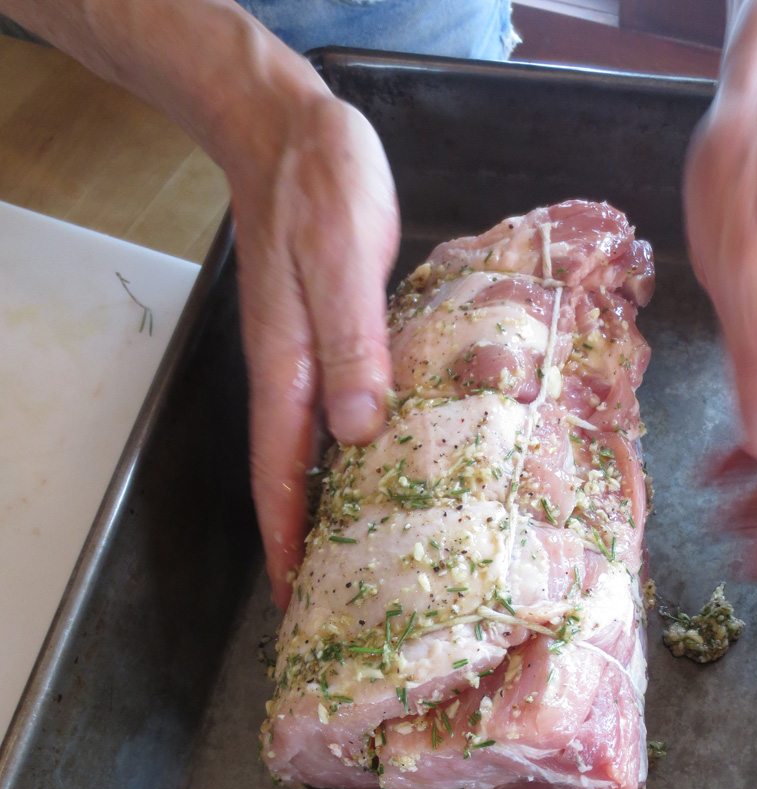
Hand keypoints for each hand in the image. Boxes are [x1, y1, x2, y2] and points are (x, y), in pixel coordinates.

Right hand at [0, 0, 400, 607]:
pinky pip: (342, 416)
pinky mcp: (337, 341)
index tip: (296, 600)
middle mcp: (294, 377)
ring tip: (362, 557)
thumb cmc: (320, 187)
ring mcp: (311, 361)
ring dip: (331, 508)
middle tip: (335, 601)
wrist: (295, 131)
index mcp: (288, 370)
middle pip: (292, 479)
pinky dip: (356, 457)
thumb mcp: (342, 258)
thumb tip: (360, 430)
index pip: (280, 475)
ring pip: (317, 454)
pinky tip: (388, 471)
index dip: (287, 541)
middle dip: (306, 544)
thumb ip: (353, 342)